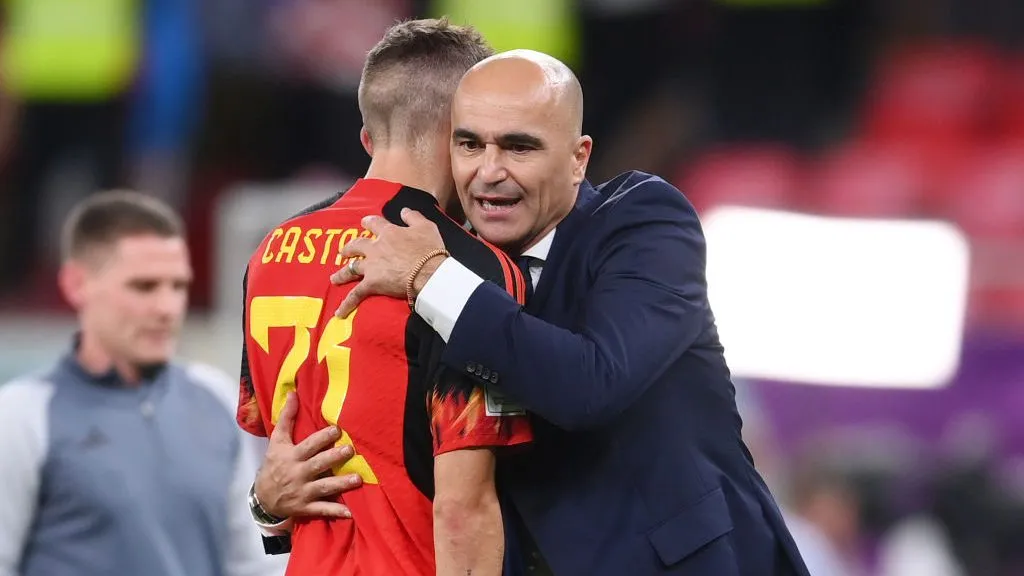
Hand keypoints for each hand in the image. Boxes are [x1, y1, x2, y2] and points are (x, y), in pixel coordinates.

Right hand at [254, 393, 362, 518]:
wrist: (262, 496)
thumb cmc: (274, 463)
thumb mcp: (277, 440)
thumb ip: (287, 417)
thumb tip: (292, 392)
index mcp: (291, 456)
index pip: (308, 446)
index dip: (321, 438)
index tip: (337, 430)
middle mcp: (297, 474)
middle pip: (317, 465)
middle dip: (333, 458)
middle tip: (350, 450)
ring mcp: (302, 492)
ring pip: (323, 487)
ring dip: (340, 484)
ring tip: (358, 479)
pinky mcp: (306, 507)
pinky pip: (321, 510)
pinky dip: (335, 512)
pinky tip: (350, 513)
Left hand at [331, 208, 445, 317]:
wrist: (429, 272)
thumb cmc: (429, 250)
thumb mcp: (426, 227)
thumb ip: (413, 217)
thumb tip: (404, 210)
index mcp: (388, 233)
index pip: (374, 224)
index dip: (368, 222)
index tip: (364, 222)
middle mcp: (375, 248)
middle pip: (356, 245)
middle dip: (349, 248)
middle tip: (344, 251)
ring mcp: (371, 266)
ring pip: (351, 268)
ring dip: (342, 273)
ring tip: (334, 278)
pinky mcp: (372, 284)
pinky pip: (356, 294)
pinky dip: (347, 303)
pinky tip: (339, 312)